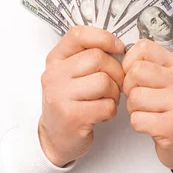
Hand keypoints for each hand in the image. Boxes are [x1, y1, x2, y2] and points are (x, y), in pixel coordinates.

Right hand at [39, 26, 124, 166]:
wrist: (55, 138)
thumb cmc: (69, 103)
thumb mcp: (71, 75)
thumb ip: (87, 57)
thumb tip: (119, 46)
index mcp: (55, 60)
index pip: (78, 35)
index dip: (103, 37)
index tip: (118, 48)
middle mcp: (54, 76)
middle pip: (97, 58)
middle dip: (116, 71)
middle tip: (116, 85)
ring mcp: (60, 96)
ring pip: (104, 81)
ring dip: (115, 93)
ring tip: (108, 100)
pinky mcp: (72, 116)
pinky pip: (106, 105)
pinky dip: (111, 111)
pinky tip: (103, 114)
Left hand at [122, 40, 172, 172]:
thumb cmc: (172, 111)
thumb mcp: (166, 82)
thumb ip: (147, 67)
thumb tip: (118, 56)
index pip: (144, 47)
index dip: (129, 63)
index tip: (134, 76)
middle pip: (135, 72)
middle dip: (129, 88)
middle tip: (139, 99)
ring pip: (134, 97)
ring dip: (134, 109)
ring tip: (148, 113)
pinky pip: (137, 119)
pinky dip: (138, 124)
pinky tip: (151, 126)